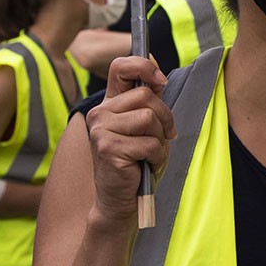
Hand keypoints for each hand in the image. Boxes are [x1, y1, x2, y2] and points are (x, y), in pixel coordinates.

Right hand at [82, 55, 174, 225]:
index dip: (144, 66)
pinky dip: (156, 156)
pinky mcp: (108, 148)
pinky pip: (149, 143)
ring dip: (160, 140)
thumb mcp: (146, 128)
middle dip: (165, 118)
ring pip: (149, 118)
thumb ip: (149, 104)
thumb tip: (159, 79)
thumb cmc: (136, 163)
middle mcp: (100, 113)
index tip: (161, 80)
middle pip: (146, 95)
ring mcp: (101, 130)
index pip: (121, 67)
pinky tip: (146, 166)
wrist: (120, 199)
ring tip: (150, 154)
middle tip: (163, 138)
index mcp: (109, 104)